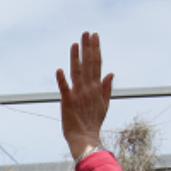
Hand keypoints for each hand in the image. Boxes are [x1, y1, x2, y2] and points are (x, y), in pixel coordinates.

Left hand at [57, 31, 112, 159]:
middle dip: (88, 47)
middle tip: (86, 32)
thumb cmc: (93, 122)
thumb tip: (111, 73)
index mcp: (96, 88)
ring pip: (77, 72)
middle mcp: (88, 88)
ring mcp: (78, 94)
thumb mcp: (104, 104)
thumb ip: (107, 87)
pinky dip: (62, 80)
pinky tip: (59, 69)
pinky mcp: (67, 101)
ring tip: (75, 43)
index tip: (95, 36)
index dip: (96, 49)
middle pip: (89, 64)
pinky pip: (64, 88)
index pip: (97, 64)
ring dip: (76, 57)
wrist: (85, 138)